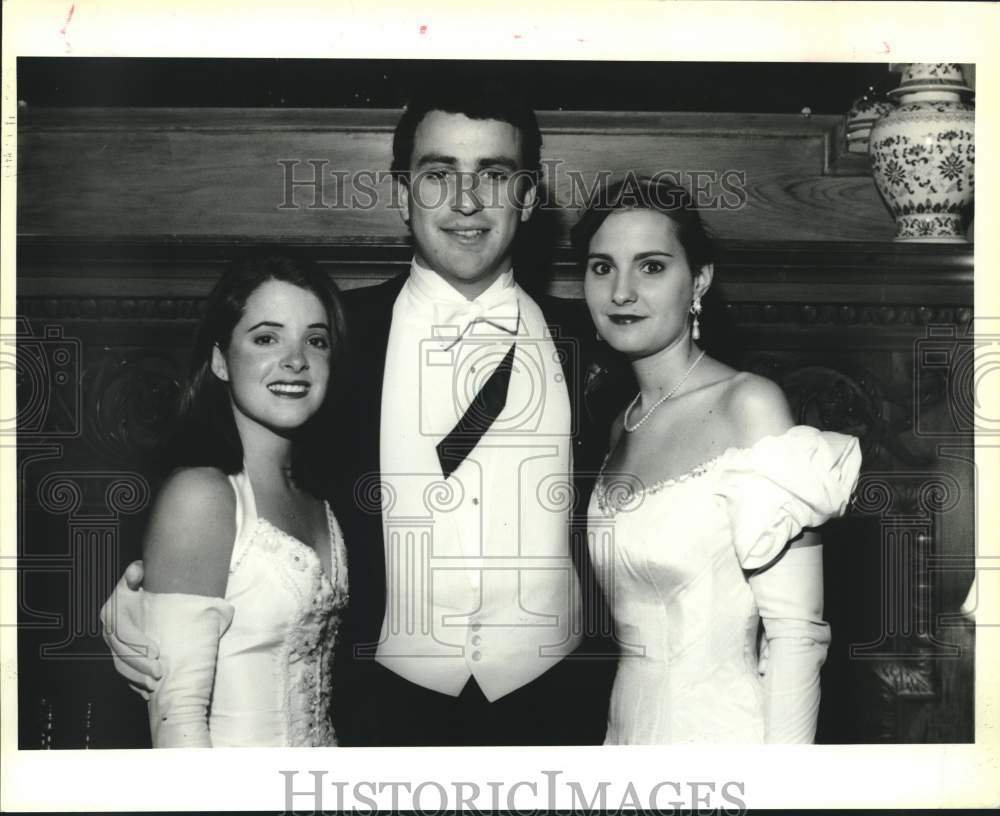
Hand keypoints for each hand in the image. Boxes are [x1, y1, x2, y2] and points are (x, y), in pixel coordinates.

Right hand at [99, 560, 161, 699]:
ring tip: (155, 684)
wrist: (138, 592)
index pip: (122, 632)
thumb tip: (136, 571)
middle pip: (122, 653)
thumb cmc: (139, 584)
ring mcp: (114, 646)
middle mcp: (110, 632)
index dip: (138, 643)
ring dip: (138, 677)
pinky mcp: (121, 655)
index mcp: (112, 613)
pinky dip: (135, 682)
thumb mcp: (137, 575)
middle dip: (140, 665)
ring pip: (122, 666)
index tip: (156, 651)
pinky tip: (147, 691)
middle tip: (159, 672)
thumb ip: (136, 572)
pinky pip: (125, 672)